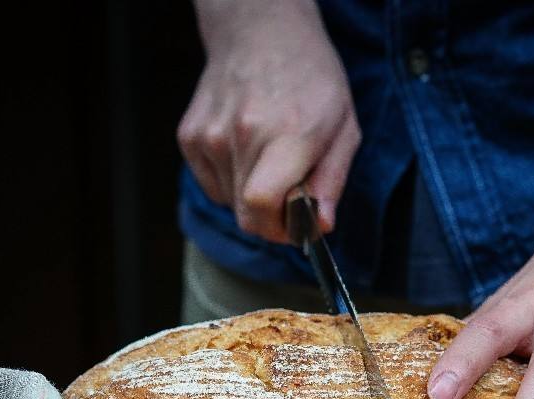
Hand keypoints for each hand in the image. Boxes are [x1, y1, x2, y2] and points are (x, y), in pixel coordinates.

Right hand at [177, 0, 359, 240]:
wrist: (261, 34)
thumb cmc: (310, 80)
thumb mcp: (343, 128)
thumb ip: (332, 181)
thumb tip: (321, 226)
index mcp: (286, 135)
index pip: (261, 206)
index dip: (279, 229)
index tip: (297, 225)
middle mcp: (241, 136)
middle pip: (246, 215)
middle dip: (272, 219)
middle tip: (291, 197)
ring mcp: (210, 136)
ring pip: (230, 202)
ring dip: (252, 196)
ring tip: (269, 159)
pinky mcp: (190, 137)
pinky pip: (212, 186)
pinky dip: (232, 181)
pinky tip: (247, 150)